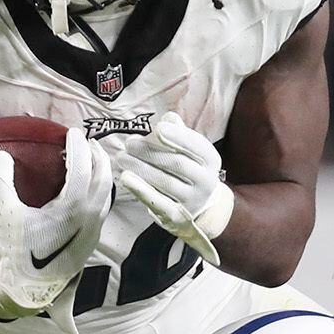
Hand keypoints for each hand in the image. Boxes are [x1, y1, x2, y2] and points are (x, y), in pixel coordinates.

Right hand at [0, 128, 112, 324]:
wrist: (26, 291)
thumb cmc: (16, 253)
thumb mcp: (6, 214)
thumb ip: (1, 182)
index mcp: (74, 207)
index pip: (83, 166)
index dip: (79, 145)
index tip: (73, 132)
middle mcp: (91, 217)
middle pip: (104, 176)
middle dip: (98, 155)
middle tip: (86, 142)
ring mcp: (94, 230)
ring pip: (107, 193)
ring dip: (101, 173)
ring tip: (89, 161)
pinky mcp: (91, 241)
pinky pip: (102, 207)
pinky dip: (98, 191)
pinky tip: (83, 191)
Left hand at [107, 113, 232, 267]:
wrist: (202, 208)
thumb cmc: (191, 171)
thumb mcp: (191, 152)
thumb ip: (180, 135)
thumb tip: (169, 117)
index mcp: (211, 160)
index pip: (196, 146)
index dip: (177, 136)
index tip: (158, 127)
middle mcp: (205, 181)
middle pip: (177, 163)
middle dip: (151, 152)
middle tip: (129, 143)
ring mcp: (192, 200)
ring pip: (165, 182)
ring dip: (141, 168)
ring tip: (122, 157)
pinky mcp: (176, 216)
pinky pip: (157, 201)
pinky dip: (140, 189)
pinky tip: (126, 177)